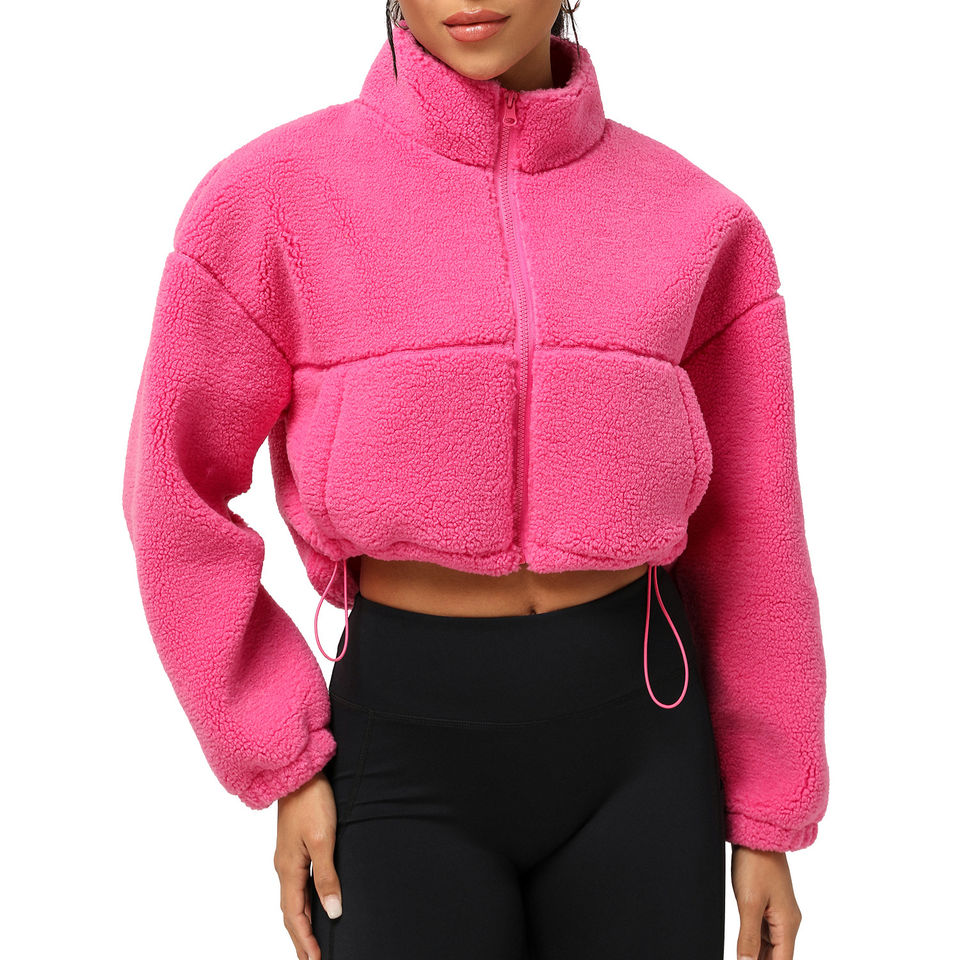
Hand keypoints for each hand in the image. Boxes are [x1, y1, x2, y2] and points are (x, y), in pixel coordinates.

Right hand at [275, 771, 341, 959]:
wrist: (299, 773)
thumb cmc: (312, 801)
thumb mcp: (323, 840)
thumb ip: (327, 876)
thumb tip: (333, 911)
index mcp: (288, 869)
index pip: (295, 914)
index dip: (305, 939)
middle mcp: (283, 867)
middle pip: (290, 912)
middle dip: (300, 938)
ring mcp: (287, 858)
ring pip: (291, 900)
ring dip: (299, 923)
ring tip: (309, 943)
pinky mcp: (293, 848)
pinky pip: (294, 886)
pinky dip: (300, 904)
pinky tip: (308, 906)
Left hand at [731, 844, 802, 959]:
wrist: (758, 835)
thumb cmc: (756, 864)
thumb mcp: (749, 903)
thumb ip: (748, 937)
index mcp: (787, 924)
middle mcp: (787, 921)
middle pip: (777, 956)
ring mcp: (778, 913)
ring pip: (770, 945)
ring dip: (758, 954)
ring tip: (742, 957)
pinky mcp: (769, 905)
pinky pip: (764, 931)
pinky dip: (755, 942)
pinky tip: (744, 947)